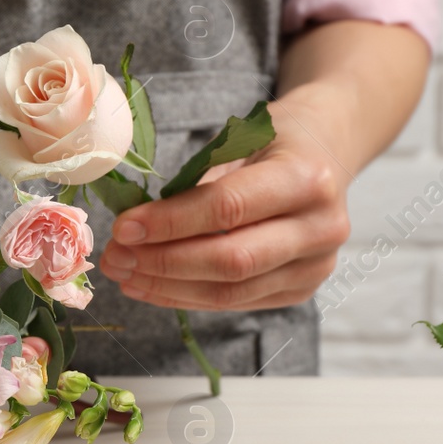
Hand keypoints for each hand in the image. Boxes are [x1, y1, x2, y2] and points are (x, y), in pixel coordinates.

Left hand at [98, 96, 353, 311]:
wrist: (327, 153)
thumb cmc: (275, 141)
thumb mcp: (239, 141)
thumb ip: (196, 183)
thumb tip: (134, 225)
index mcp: (307, 178)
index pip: (228, 208)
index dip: (170, 222)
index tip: (124, 226)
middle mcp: (321, 228)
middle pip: (231, 260)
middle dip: (163, 262)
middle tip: (116, 256)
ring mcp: (315, 266)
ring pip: (230, 291)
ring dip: (167, 286)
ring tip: (124, 272)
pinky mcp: (301, 291)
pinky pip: (234, 302)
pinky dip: (185, 297)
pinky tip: (149, 286)